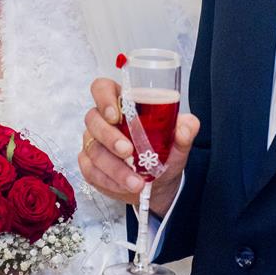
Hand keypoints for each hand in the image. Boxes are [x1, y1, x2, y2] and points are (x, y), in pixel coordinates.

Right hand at [79, 78, 198, 218]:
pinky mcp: (90, 165)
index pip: (102, 88)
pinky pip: (91, 171)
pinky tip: (125, 186)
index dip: (104, 98)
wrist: (158, 185)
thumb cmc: (163, 154)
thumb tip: (186, 127)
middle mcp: (103, 120)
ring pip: (93, 149)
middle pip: (93, 119)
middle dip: (109, 137)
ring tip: (136, 181)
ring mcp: (93, 142)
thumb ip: (185, 130)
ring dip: (114, 167)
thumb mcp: (178, 142)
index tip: (116, 115)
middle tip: (128, 151)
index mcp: (123, 104)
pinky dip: (109, 181)